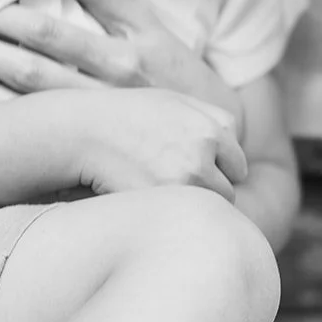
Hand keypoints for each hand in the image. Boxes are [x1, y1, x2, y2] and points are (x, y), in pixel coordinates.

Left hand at [0, 0, 242, 130]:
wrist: (213, 141)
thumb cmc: (175, 74)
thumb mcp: (150, 28)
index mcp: (122, 61)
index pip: (51, 35)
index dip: (9, 19)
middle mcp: (106, 99)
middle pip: (27, 74)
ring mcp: (95, 136)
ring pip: (22, 112)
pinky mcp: (90, 162)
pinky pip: (34, 145)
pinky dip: (2, 127)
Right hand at [70, 88, 247, 200]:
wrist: (84, 131)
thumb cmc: (129, 114)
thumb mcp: (175, 101)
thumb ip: (212, 118)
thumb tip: (238, 139)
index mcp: (211, 130)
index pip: (238, 165)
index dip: (219, 169)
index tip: (197, 167)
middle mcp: (201, 156)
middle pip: (228, 192)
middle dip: (209, 190)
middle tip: (177, 182)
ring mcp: (181, 183)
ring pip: (206, 210)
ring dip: (193, 205)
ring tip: (164, 192)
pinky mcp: (160, 204)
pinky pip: (183, 220)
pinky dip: (173, 217)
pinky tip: (153, 202)